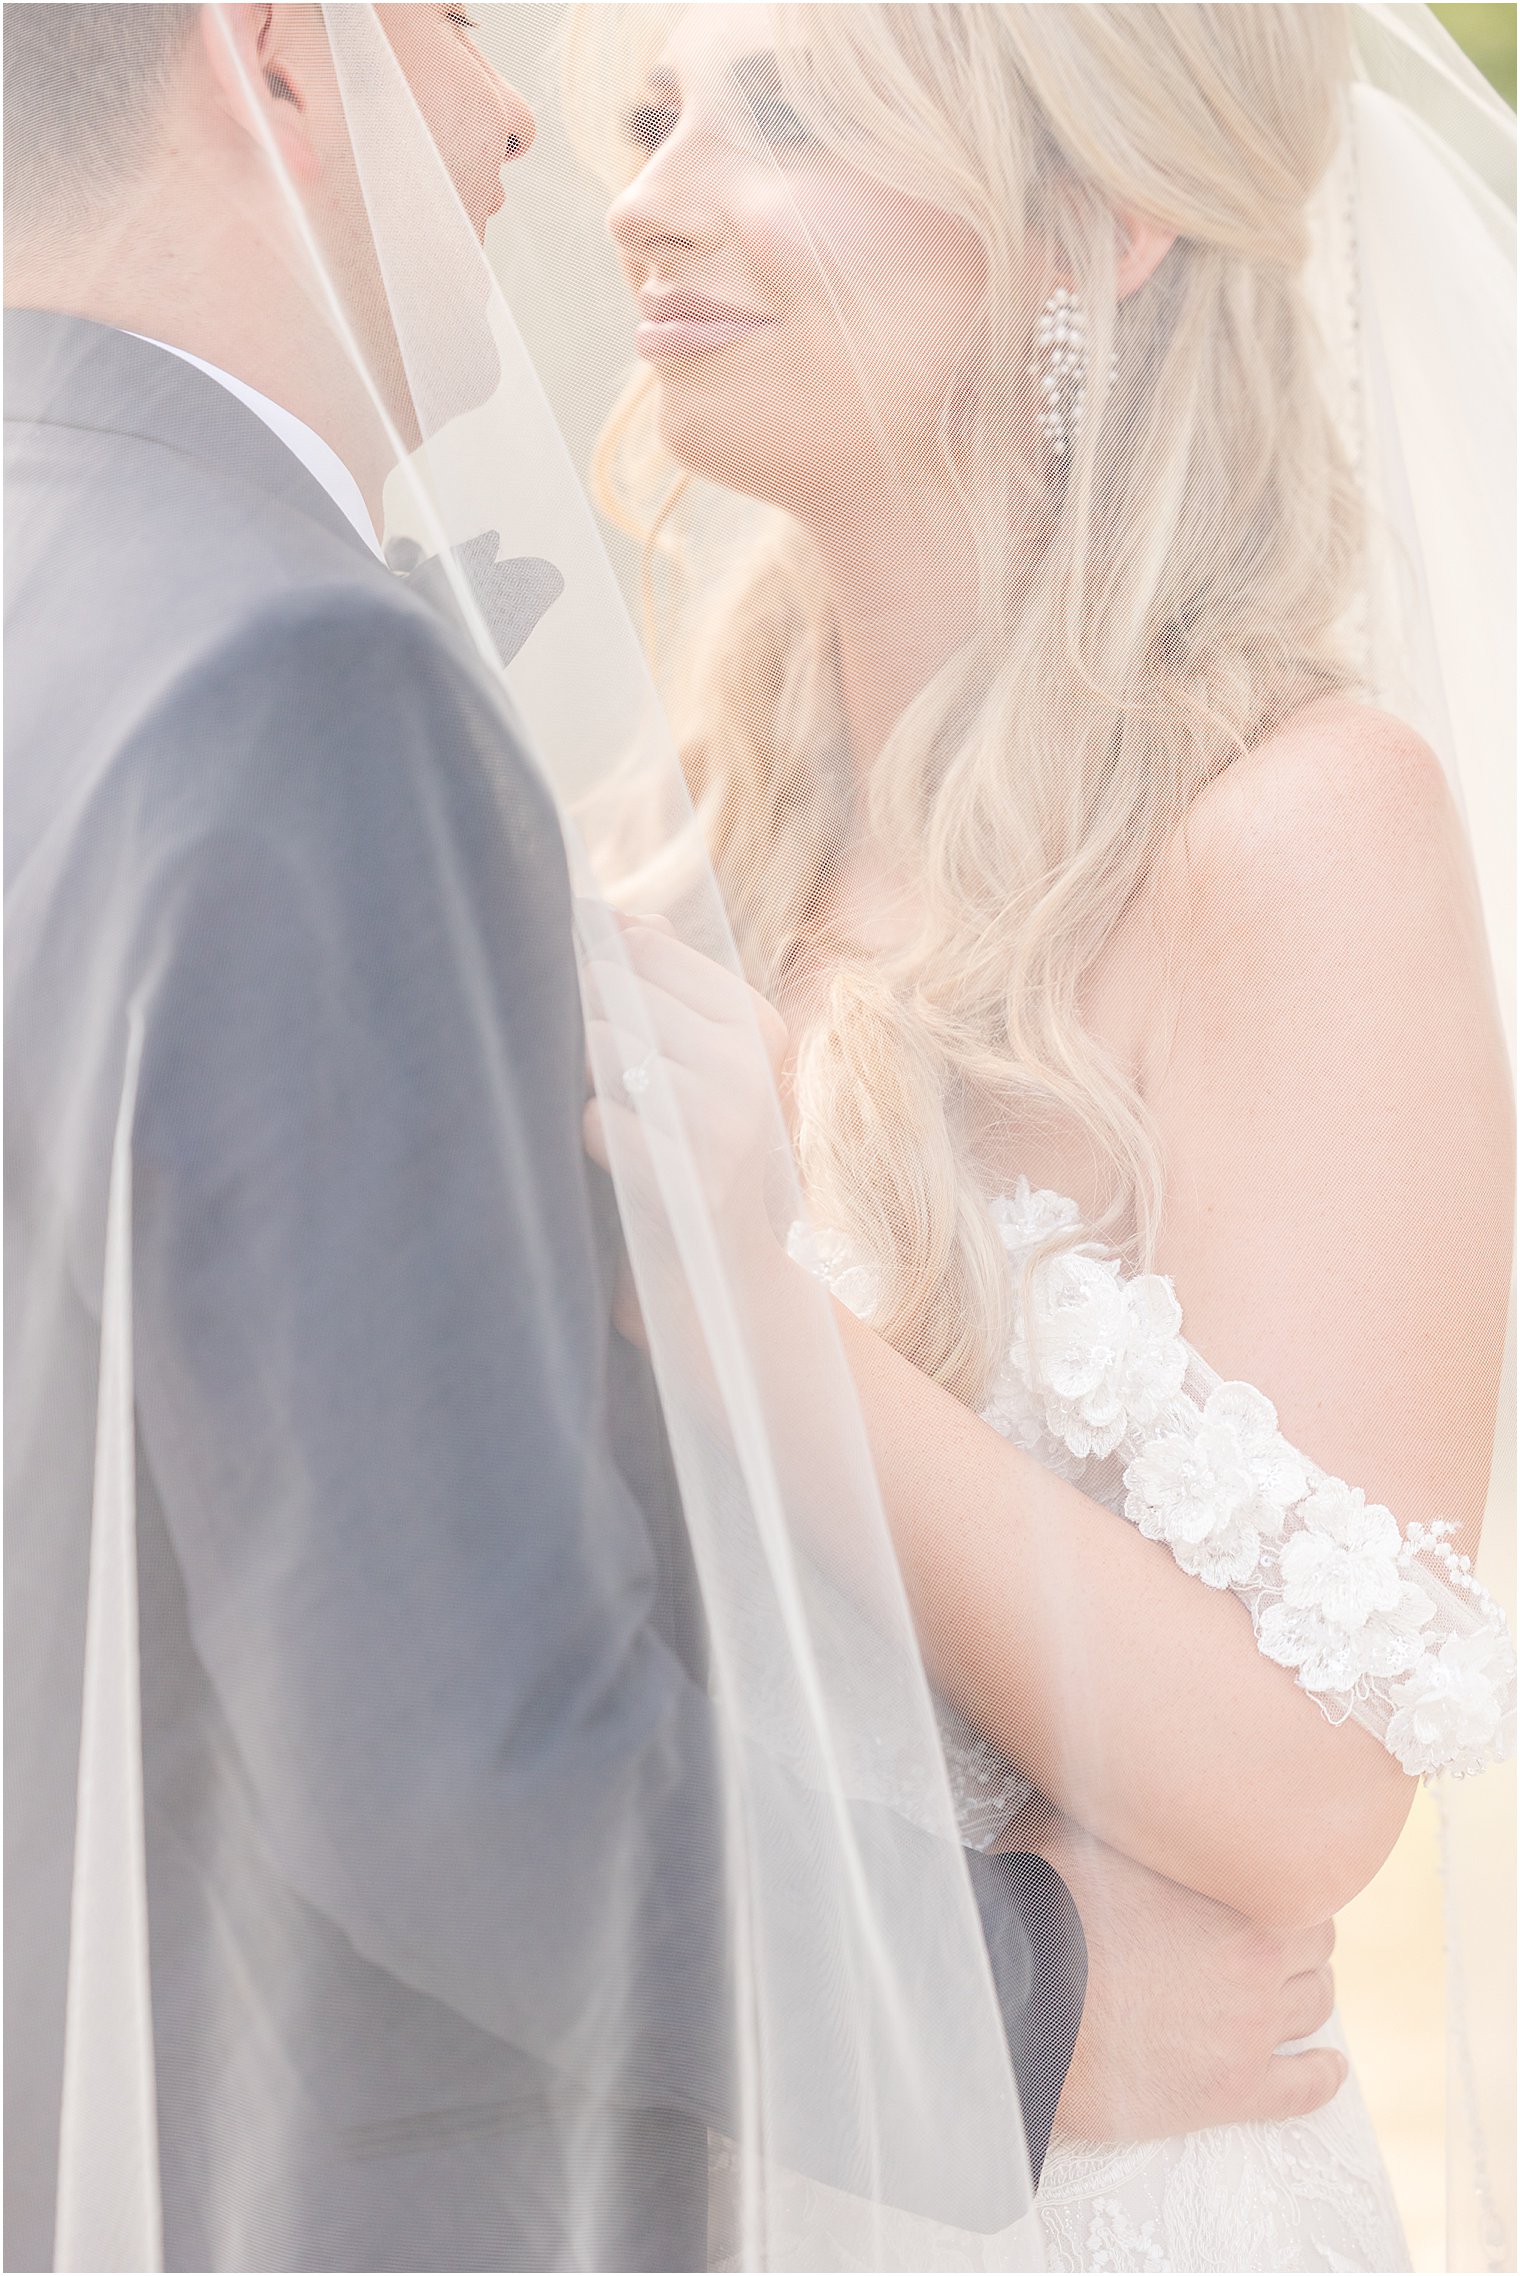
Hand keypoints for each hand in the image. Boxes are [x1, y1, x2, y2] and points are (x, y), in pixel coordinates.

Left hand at [582, 916, 790, 1267]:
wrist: (723, 1287)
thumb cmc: (693, 1161)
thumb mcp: (699, 1068)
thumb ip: (666, 988)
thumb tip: (621, 916)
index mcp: (757, 1024)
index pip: (643, 948)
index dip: (593, 972)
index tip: (590, 1013)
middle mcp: (749, 1063)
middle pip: (612, 991)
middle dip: (580, 1025)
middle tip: (596, 1081)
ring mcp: (723, 1121)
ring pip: (598, 1048)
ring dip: (577, 1082)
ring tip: (607, 1120)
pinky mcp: (688, 1177)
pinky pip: (592, 1120)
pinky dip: (585, 1141)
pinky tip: (613, 1169)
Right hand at [1001, 1804, 1343, 2141]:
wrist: (1019, 1994)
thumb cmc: (1041, 1899)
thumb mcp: (1074, 1814)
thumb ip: (1113, 1789)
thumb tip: (1110, 1741)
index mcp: (1235, 1885)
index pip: (1299, 1881)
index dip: (1281, 1885)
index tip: (1264, 1890)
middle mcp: (1258, 1954)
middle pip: (1317, 1946)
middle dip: (1300, 1942)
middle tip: (1279, 1941)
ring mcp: (1250, 2028)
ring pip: (1315, 2009)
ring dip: (1308, 1997)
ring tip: (1298, 1995)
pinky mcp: (1233, 2091)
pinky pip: (1304, 2090)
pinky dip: (1322, 2077)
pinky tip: (1327, 2070)